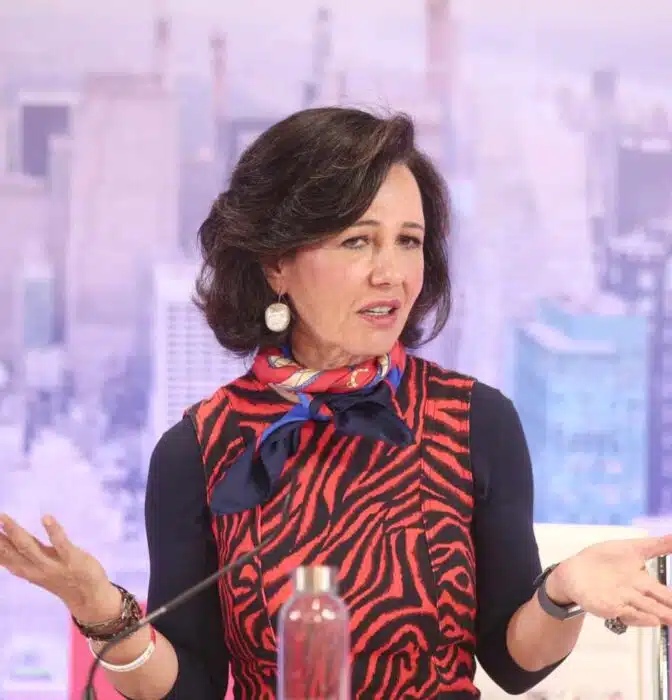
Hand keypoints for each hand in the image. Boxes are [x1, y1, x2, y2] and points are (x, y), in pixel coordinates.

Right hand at [0, 513, 116, 619]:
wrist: (90, 598)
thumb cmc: (64, 578)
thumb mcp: (39, 567)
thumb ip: (24, 555)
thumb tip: (5, 541)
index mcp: (28, 570)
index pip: (4, 557)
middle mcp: (36, 569)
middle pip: (12, 551)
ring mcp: (53, 565)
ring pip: (29, 547)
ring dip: (15, 531)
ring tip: (3, 517)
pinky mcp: (72, 559)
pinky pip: (60, 543)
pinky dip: (53, 530)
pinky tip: (45, 517)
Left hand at [547, 534, 671, 626]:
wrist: (575, 571)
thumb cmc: (605, 559)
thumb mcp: (630, 548)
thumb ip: (655, 545)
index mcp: (643, 582)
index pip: (664, 593)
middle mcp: (636, 595)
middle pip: (658, 604)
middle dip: (671, 610)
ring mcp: (624, 602)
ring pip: (646, 610)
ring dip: (660, 615)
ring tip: (671, 618)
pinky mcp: (610, 607)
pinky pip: (627, 613)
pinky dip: (640, 617)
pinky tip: (652, 619)